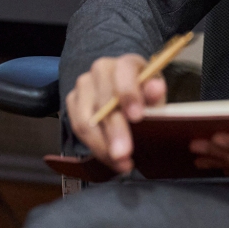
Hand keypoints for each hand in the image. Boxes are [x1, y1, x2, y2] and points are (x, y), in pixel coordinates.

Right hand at [65, 54, 166, 173]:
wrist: (126, 95)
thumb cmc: (143, 95)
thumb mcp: (155, 94)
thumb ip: (155, 93)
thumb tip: (156, 89)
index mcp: (125, 63)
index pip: (124, 72)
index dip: (129, 94)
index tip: (137, 117)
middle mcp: (100, 70)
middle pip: (102, 101)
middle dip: (114, 131)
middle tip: (124, 154)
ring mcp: (84, 85)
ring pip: (86, 119)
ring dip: (102, 146)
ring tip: (120, 164)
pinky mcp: (72, 101)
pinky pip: (78, 128)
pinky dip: (95, 148)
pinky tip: (110, 160)